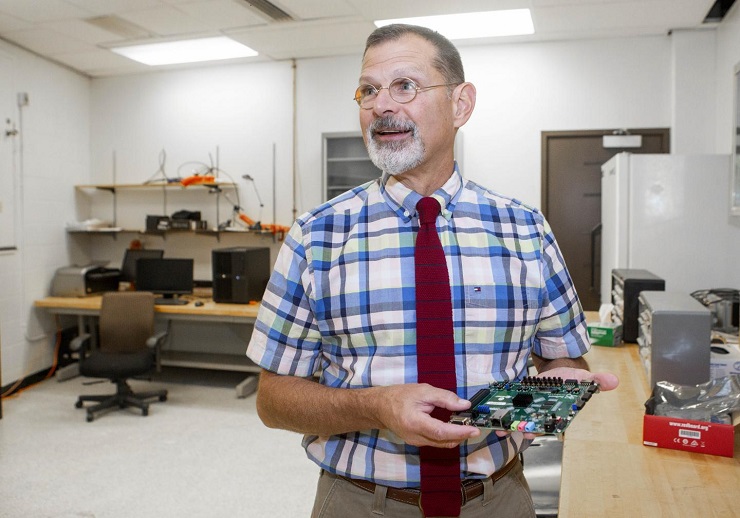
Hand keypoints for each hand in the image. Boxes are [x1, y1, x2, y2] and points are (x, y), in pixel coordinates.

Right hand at [375, 383, 480, 447]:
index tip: (475, 429)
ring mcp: (416, 442)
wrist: (379, 407)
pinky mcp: (417, 443)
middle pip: (445, 441)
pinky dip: (447, 436)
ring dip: (455, 436)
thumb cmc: (399, 396)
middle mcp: (416, 437)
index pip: (442, 432)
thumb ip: (445, 398)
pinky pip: (436, 442)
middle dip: (462, 435)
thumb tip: (465, 404)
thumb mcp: (423, 391)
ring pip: (442, 444)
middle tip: (474, 425)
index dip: (460, 432)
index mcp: (415, 423)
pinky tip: (451, 426)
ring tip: (465, 424)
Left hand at [494, 367, 618, 440]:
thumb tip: (614, 381)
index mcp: (559, 411)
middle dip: (524, 428)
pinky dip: (503, 412)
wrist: (555, 370)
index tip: (533, 430)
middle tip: (513, 430)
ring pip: (520, 419)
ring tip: (500, 427)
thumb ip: (595, 381)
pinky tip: (493, 414)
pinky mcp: (520, 401)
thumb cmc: (569, 378)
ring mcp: (531, 408)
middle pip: (533, 424)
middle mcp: (544, 413)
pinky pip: (511, 408)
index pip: (552, 423)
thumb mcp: (582, 377)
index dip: (543, 428)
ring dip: (510, 424)